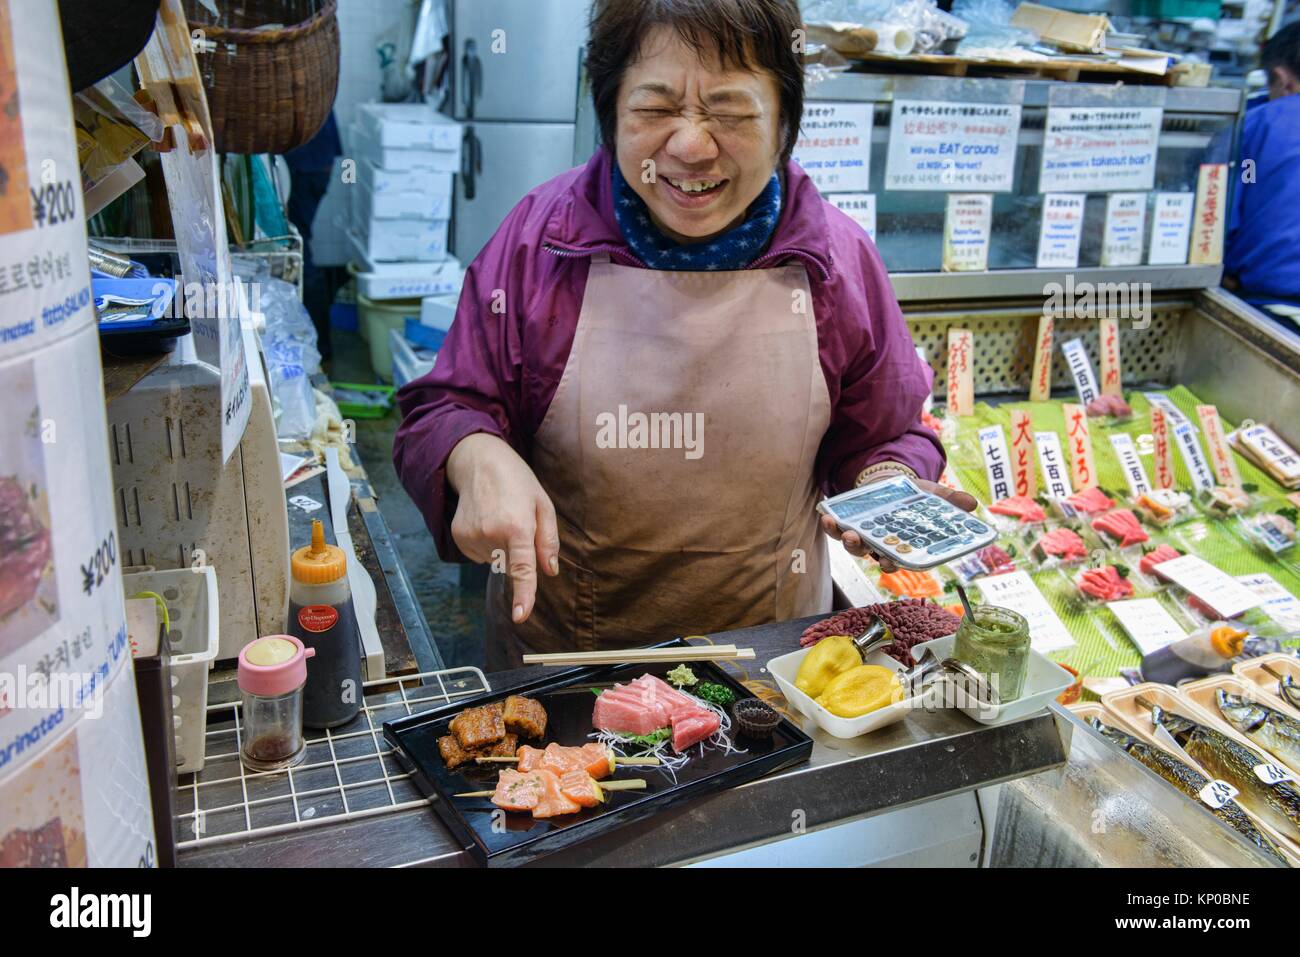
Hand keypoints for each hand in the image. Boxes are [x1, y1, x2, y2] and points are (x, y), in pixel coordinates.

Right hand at [447, 433, 559, 623]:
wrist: (478, 462)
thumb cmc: (517, 482)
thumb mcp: (542, 504)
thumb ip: (548, 541)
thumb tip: (550, 571)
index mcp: (517, 526)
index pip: (522, 568)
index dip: (523, 594)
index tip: (520, 616)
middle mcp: (491, 535)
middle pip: (511, 566)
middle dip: (518, 553)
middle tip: (516, 522)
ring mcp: (471, 537)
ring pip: (495, 562)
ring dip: (502, 548)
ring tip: (500, 517)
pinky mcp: (459, 538)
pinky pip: (480, 556)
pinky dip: (487, 545)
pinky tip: (487, 522)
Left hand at [820, 475, 978, 572]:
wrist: (894, 484)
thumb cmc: (917, 498)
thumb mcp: (934, 497)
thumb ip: (951, 502)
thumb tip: (972, 503)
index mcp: (904, 547)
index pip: (899, 561)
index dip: (893, 563)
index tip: (890, 561)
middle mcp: (882, 547)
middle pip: (874, 556)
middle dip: (868, 553)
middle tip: (864, 545)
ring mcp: (864, 537)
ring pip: (854, 547)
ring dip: (848, 541)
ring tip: (848, 531)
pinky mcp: (848, 524)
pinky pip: (837, 530)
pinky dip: (831, 526)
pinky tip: (828, 516)